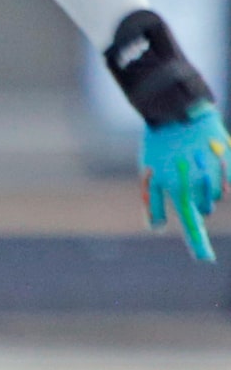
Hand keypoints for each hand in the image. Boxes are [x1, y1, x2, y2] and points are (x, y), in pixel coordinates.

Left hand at [143, 101, 228, 262]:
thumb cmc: (157, 144)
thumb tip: (156, 227)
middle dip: (196, 202)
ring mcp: (215, 170)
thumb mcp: (148, 173)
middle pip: (204, 208)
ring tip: (194, 167)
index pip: (189, 224)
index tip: (204, 259)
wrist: (174, 110)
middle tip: (184, 180)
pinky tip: (217, 172)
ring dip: (208, 190)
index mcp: (176, 188)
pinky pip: (230, 182)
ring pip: (217, 195)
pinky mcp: (227, 158)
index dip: (198, 245)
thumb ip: (152, 202)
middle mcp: (198, 183)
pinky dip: (225, 182)